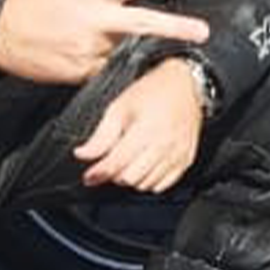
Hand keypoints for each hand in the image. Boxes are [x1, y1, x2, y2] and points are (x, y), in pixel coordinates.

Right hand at [0, 0, 208, 84]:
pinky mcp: (78, 72)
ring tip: (121, 45)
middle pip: (142, 24)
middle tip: (201, 31)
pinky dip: (106, 64)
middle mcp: (94, 21)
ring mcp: (87, 50)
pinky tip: (93, 57)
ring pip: (123, 51)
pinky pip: (103, 70)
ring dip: (128, 48)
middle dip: (174, 28)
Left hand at [74, 58, 204, 190]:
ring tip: (128, 161)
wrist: (185, 85)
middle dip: (114, 174)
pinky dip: (149, 181)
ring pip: (146, 184)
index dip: (99, 173)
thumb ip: (101, 136)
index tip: (89, 177)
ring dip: (131, 178)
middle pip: (130, 178)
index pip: (117, 163)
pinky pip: (162, 185)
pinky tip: (143, 166)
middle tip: (110, 162)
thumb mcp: (119, 108)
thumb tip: (83, 154)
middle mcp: (164, 145)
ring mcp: (177, 155)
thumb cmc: (153, 91)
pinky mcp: (185, 161)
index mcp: (146, 130)